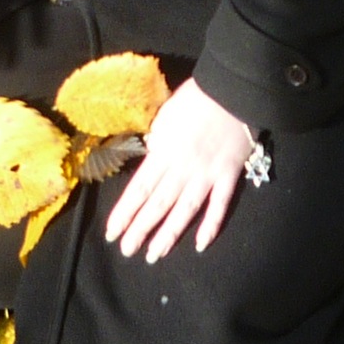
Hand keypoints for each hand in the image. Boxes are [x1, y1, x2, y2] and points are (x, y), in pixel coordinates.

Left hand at [105, 77, 254, 262]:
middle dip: (140, 229)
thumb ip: (156, 140)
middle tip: (127, 251)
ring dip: (168, 234)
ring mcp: (207, 174)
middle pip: (157, 204)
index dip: (124, 213)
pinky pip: (219, 205)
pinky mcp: (229, 175)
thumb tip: (149, 156)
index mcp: (162, 151)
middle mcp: (181, 168)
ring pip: (184, 210)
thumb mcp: (164, 115)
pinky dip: (211, 225)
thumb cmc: (195, 97)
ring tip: (154, 254)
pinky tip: (199, 244)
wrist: (232, 89)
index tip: (112, 232)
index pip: (139, 189)